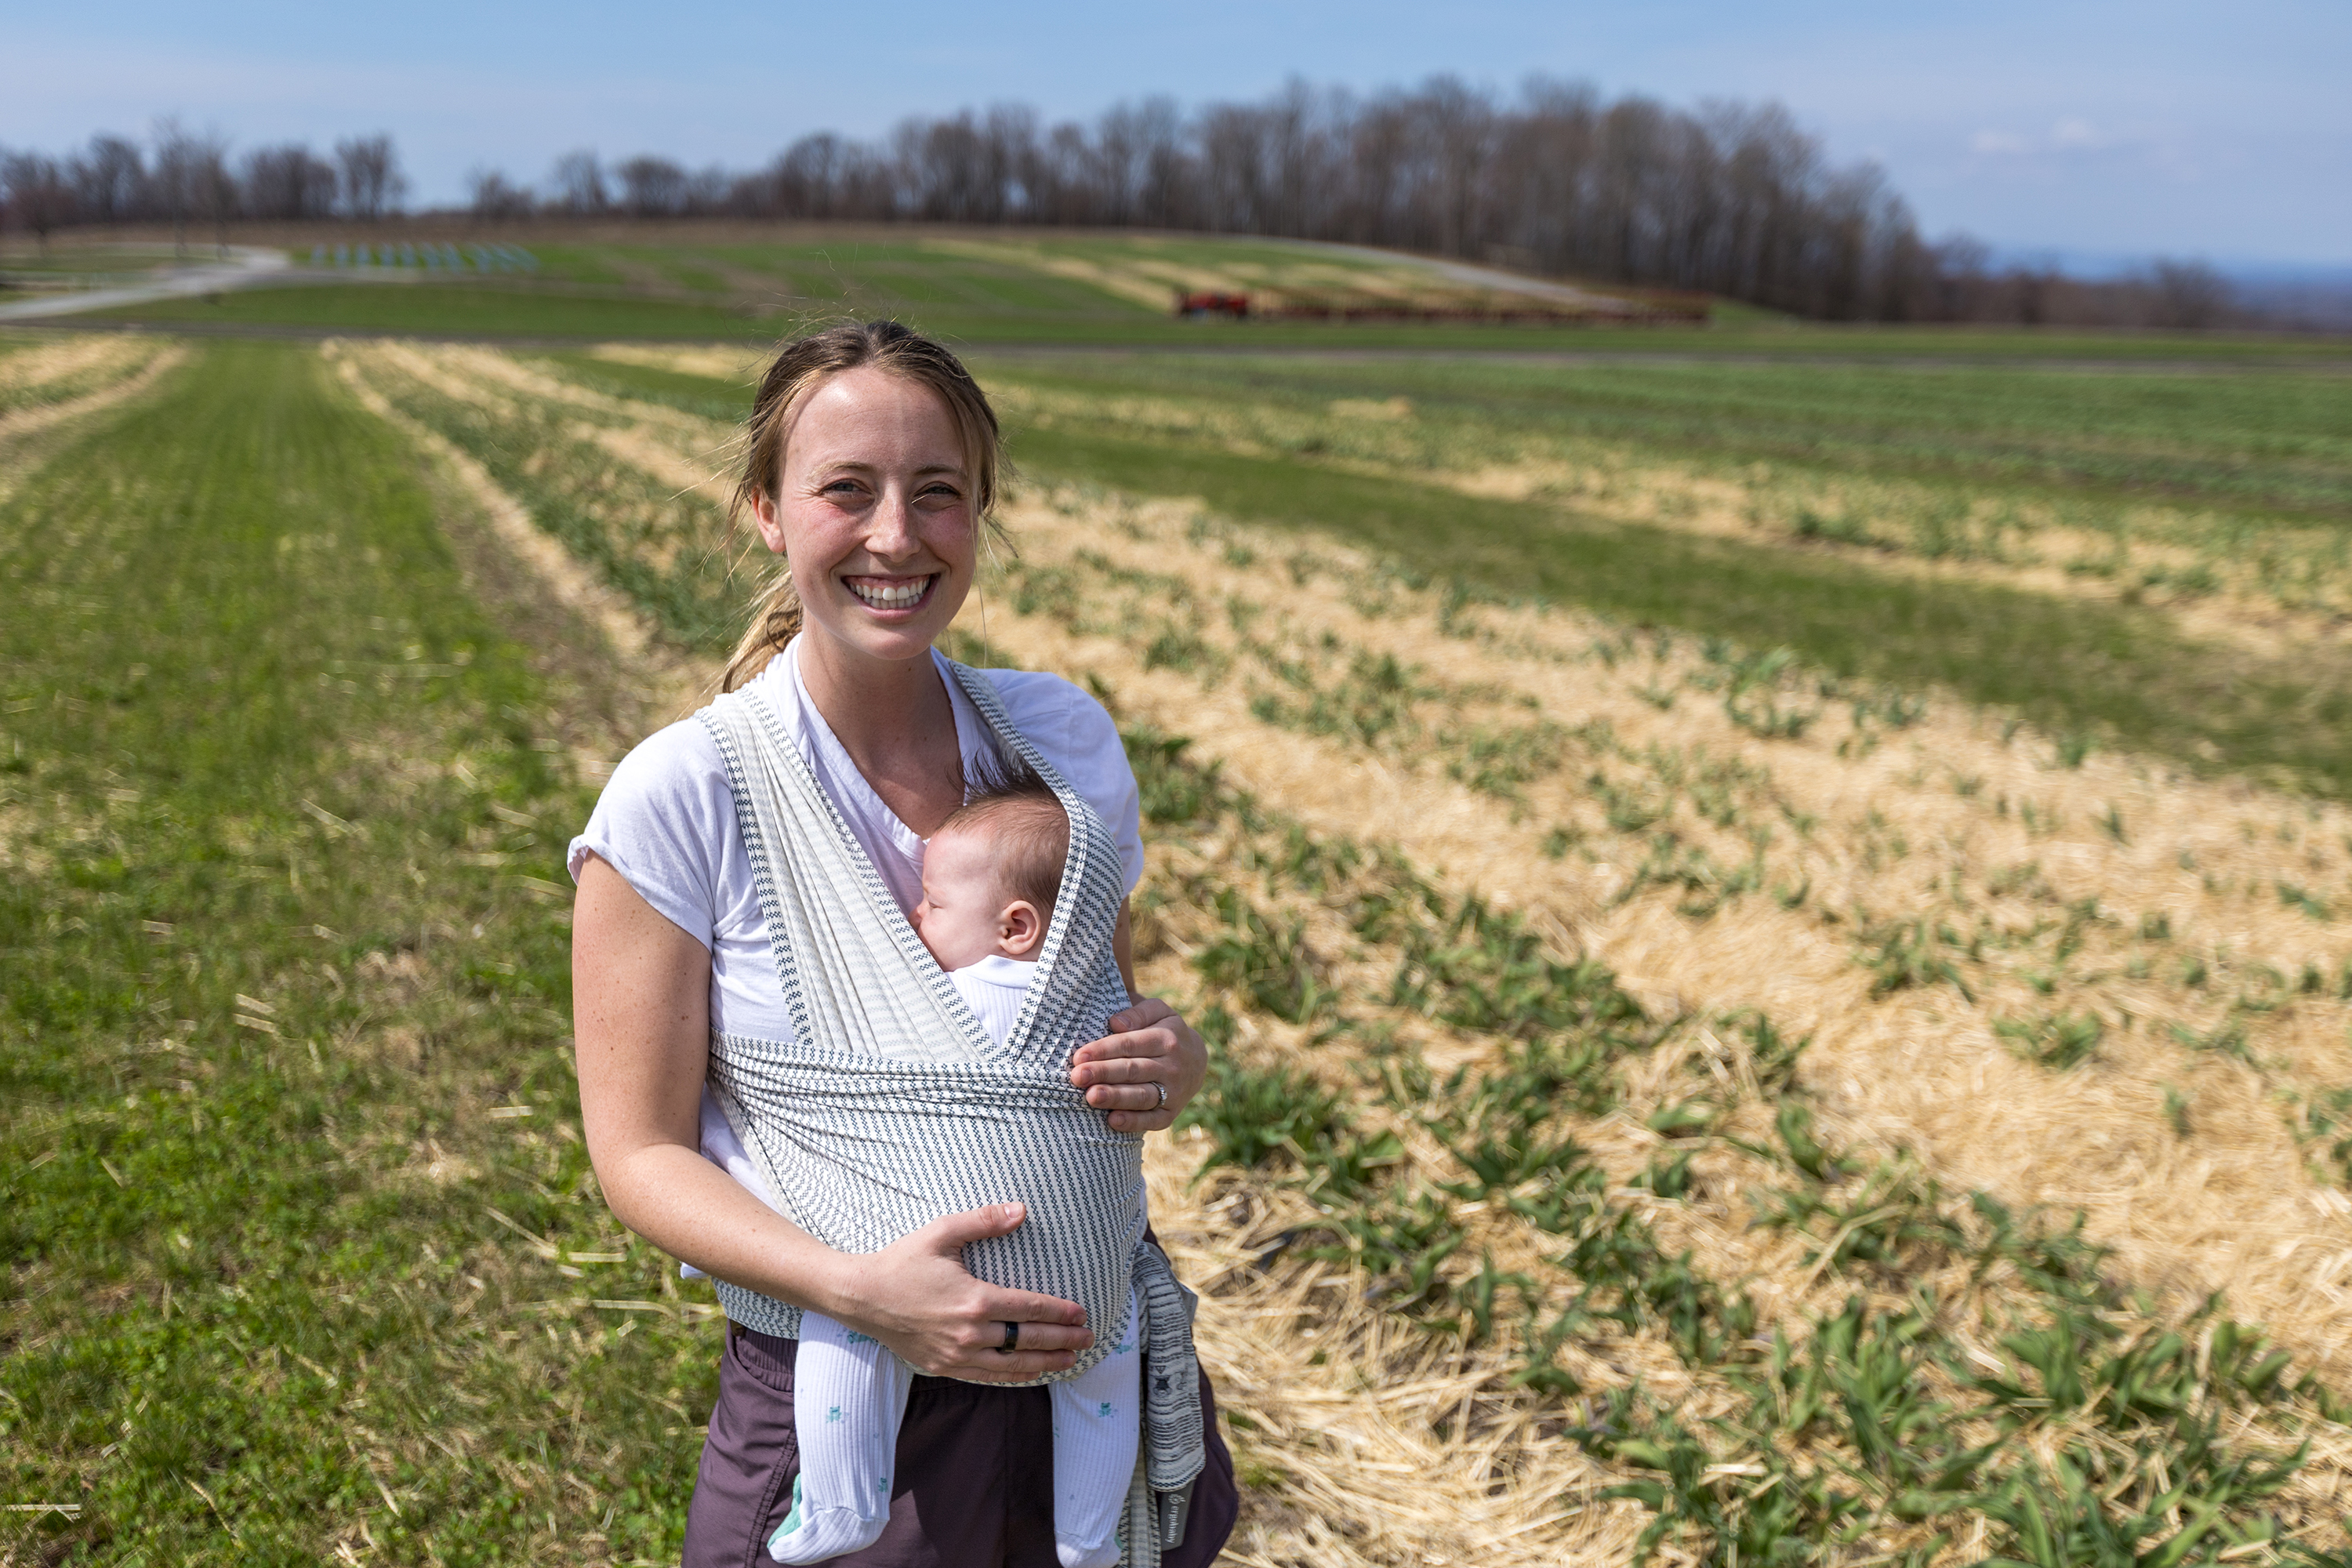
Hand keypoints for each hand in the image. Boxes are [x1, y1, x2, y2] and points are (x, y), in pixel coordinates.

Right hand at [830, 1203, 1091, 1382]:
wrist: (861, 1297)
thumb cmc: (902, 1261)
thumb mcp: (942, 1233)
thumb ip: (984, 1221)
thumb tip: (1022, 1210)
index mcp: (975, 1300)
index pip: (1030, 1309)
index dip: (1060, 1313)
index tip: (1082, 1314)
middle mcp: (970, 1333)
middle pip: (1028, 1339)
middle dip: (1063, 1340)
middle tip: (1088, 1339)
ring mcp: (957, 1354)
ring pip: (1012, 1364)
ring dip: (1045, 1363)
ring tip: (1070, 1361)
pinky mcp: (943, 1367)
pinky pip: (987, 1376)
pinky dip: (1013, 1376)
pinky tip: (1030, 1373)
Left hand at [1070, 997, 1206, 1132]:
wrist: (1196, 1061)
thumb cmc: (1165, 1031)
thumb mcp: (1158, 1012)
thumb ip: (1138, 1012)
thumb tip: (1115, 1023)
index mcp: (1166, 1038)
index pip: (1130, 1044)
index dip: (1103, 1050)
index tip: (1079, 1056)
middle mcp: (1172, 1066)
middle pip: (1133, 1070)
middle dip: (1104, 1073)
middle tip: (1078, 1076)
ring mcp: (1174, 1091)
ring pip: (1142, 1096)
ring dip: (1116, 1098)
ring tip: (1091, 1097)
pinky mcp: (1171, 1113)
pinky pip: (1153, 1120)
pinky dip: (1134, 1122)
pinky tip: (1113, 1121)